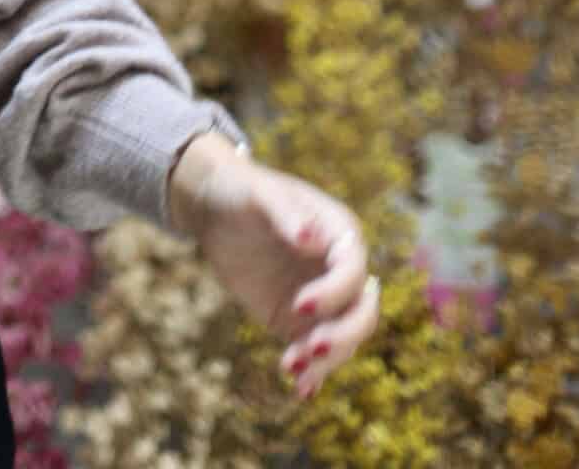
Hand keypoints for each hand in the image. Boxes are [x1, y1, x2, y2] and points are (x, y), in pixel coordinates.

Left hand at [168, 136, 381, 401]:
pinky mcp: (299, 321)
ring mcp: (322, 299)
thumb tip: (311, 238)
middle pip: (362, 312)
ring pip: (344, 339)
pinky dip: (312, 371)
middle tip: (311, 350)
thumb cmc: (242, 190)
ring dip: (325, 361)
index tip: (299, 305)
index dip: (335, 292)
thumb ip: (285, 212)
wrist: (216, 209)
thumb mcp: (259, 193)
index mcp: (339, 233)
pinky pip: (315, 351)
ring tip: (291, 371)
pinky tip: (299, 388)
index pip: (354, 270)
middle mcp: (338, 270)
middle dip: (343, 335)